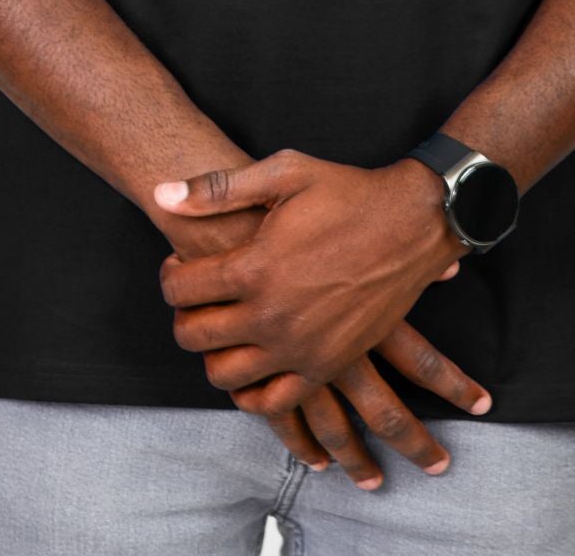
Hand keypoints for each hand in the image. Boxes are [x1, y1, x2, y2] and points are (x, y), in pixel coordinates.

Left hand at [154, 149, 475, 410]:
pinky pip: (271, 402)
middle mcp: (271, 316)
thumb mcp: (285, 173)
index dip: (170, 276)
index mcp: (254, 267)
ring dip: (211, 354)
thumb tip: (162, 194)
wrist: (412, 224)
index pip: (179, 289)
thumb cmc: (348, 193)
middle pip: (193, 336)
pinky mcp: (325, 365)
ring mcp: (298, 348)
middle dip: (183, 316)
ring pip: (224, 375)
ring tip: (222, 330)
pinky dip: (250, 395)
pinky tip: (250, 370)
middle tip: (195, 299)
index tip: (179, 267)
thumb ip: (218, 188)